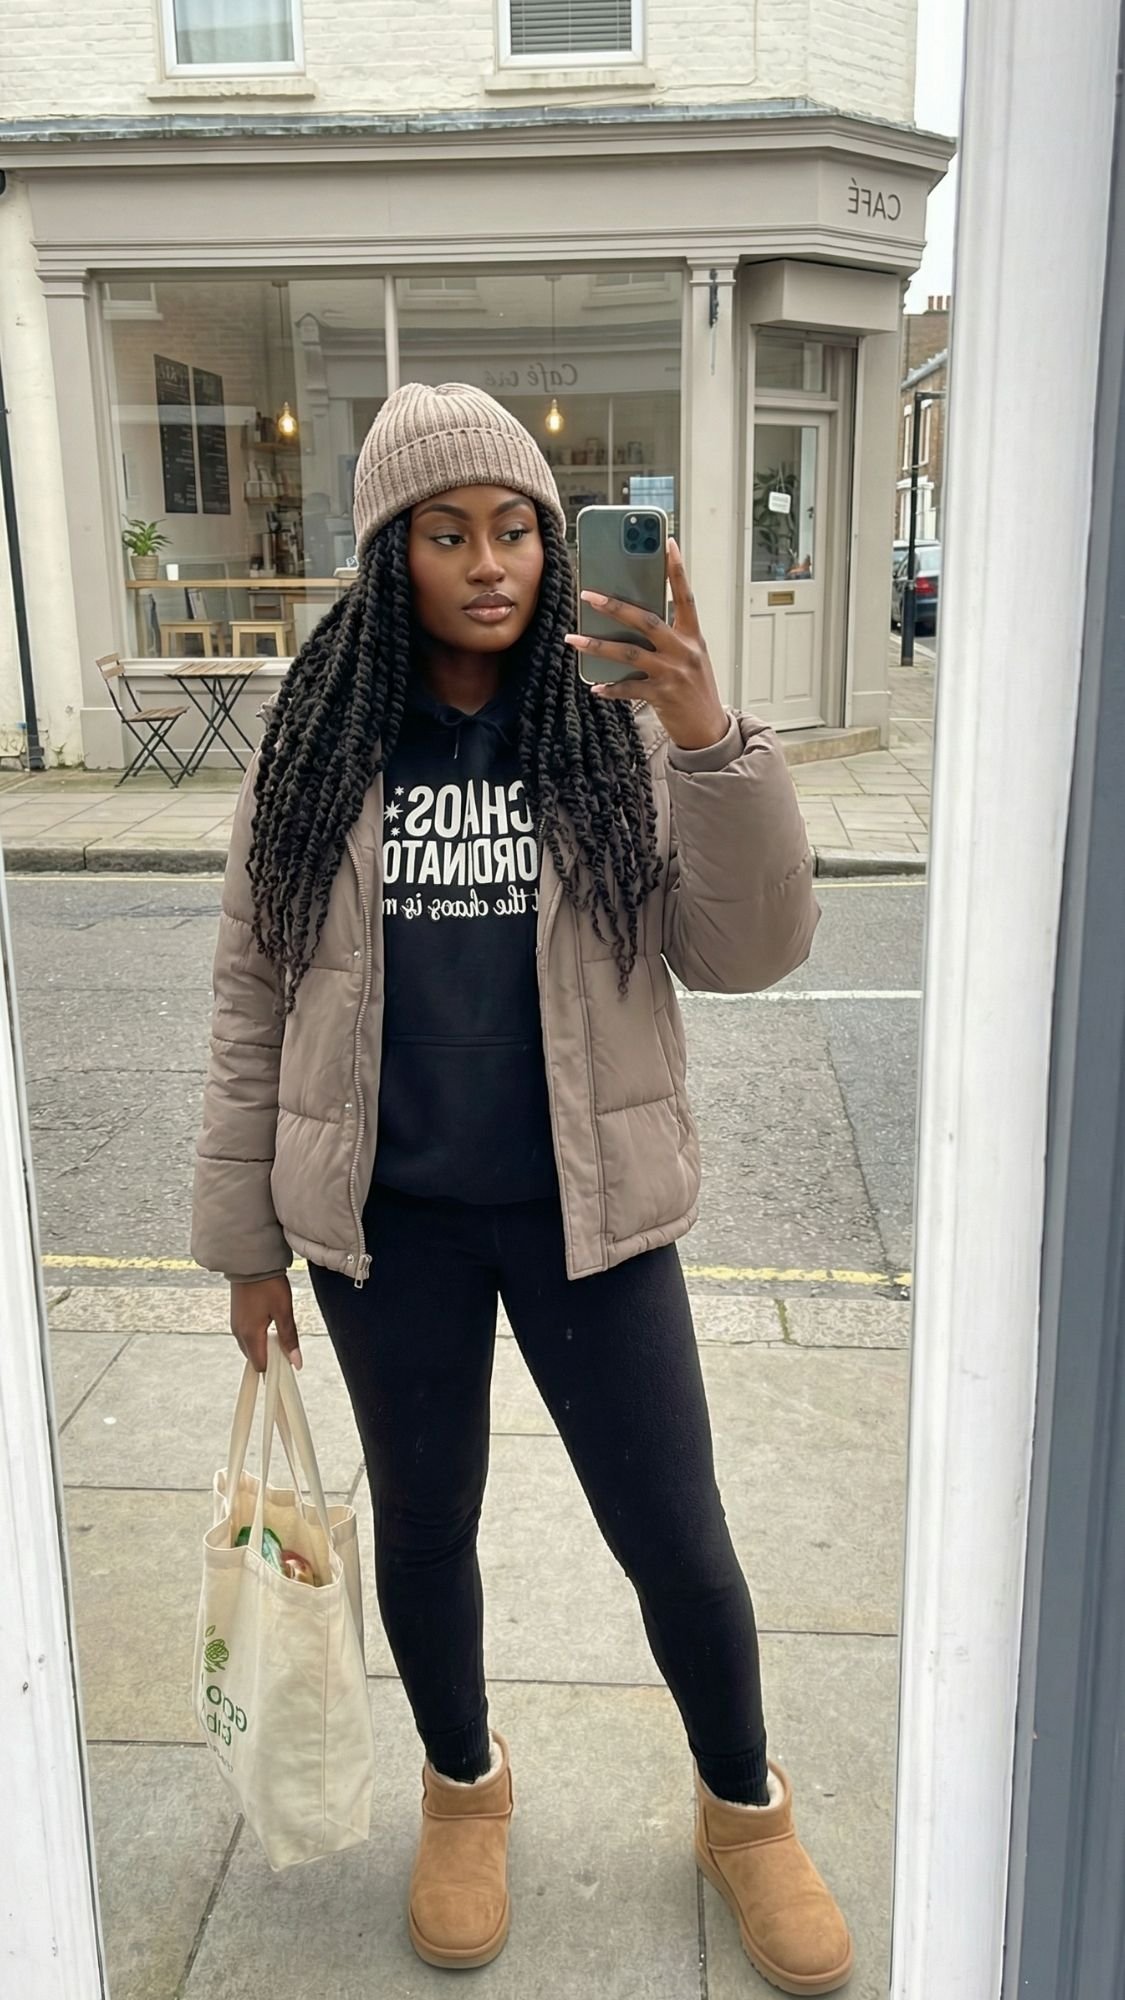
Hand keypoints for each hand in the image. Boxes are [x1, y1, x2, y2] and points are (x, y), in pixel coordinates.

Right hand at [230, 1275, 300, 1374]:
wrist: (251, 1262)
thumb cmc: (269, 1285)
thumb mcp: (284, 1311)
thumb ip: (289, 1338)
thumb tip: (296, 1363)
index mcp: (250, 1335)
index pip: (260, 1366)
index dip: (274, 1368)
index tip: (287, 1362)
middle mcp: (239, 1334)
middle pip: (254, 1358)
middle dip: (270, 1358)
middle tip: (286, 1345)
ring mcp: (236, 1326)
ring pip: (250, 1348)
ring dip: (264, 1347)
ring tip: (279, 1333)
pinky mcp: (236, 1318)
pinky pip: (247, 1337)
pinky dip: (258, 1338)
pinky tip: (269, 1326)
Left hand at [564, 535, 729, 751]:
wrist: (709, 729)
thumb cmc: (696, 689)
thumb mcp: (690, 657)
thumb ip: (668, 638)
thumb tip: (630, 620)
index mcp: (693, 636)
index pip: (686, 595)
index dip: (677, 569)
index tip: (666, 542)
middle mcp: (685, 651)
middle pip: (647, 620)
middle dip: (615, 606)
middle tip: (588, 595)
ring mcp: (673, 674)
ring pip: (629, 653)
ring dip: (598, 646)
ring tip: (573, 639)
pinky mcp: (662, 696)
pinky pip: (628, 688)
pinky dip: (609, 687)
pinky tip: (594, 685)